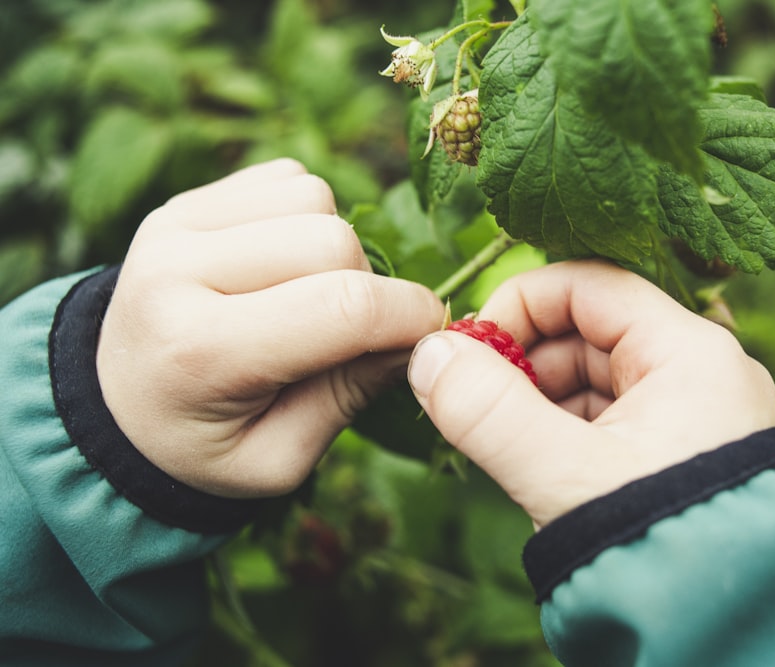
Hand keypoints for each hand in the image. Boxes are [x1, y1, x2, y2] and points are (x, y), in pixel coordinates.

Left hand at [96, 159, 444, 497]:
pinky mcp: (185, 200)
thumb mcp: (277, 459)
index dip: (409, 317)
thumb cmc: (203, 446)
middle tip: (348, 333)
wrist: (117, 405)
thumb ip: (347, 398)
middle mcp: (176, 271)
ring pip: (315, 197)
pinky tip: (285, 266)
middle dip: (368, 287)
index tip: (429, 338)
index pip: (343, 308)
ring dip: (336, 248)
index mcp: (200, 352)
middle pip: (334, 241)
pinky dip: (309, 218)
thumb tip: (417, 337)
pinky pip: (289, 178)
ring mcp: (175, 224)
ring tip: (308, 298)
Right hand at [407, 260, 774, 527]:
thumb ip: (488, 412)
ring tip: (502, 445)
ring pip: (594, 382)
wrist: (733, 628)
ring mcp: (693, 417)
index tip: (468, 349)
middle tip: (472, 402)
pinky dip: (564, 436)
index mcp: (689, 352)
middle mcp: (699, 374)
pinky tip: (537, 469)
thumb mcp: (564, 475)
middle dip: (522, 363)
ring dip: (538, 404)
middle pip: (588, 334)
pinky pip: (608, 424)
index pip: (589, 286)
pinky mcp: (680, 457)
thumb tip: (427, 356)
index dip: (519, 305)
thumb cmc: (663, 543)